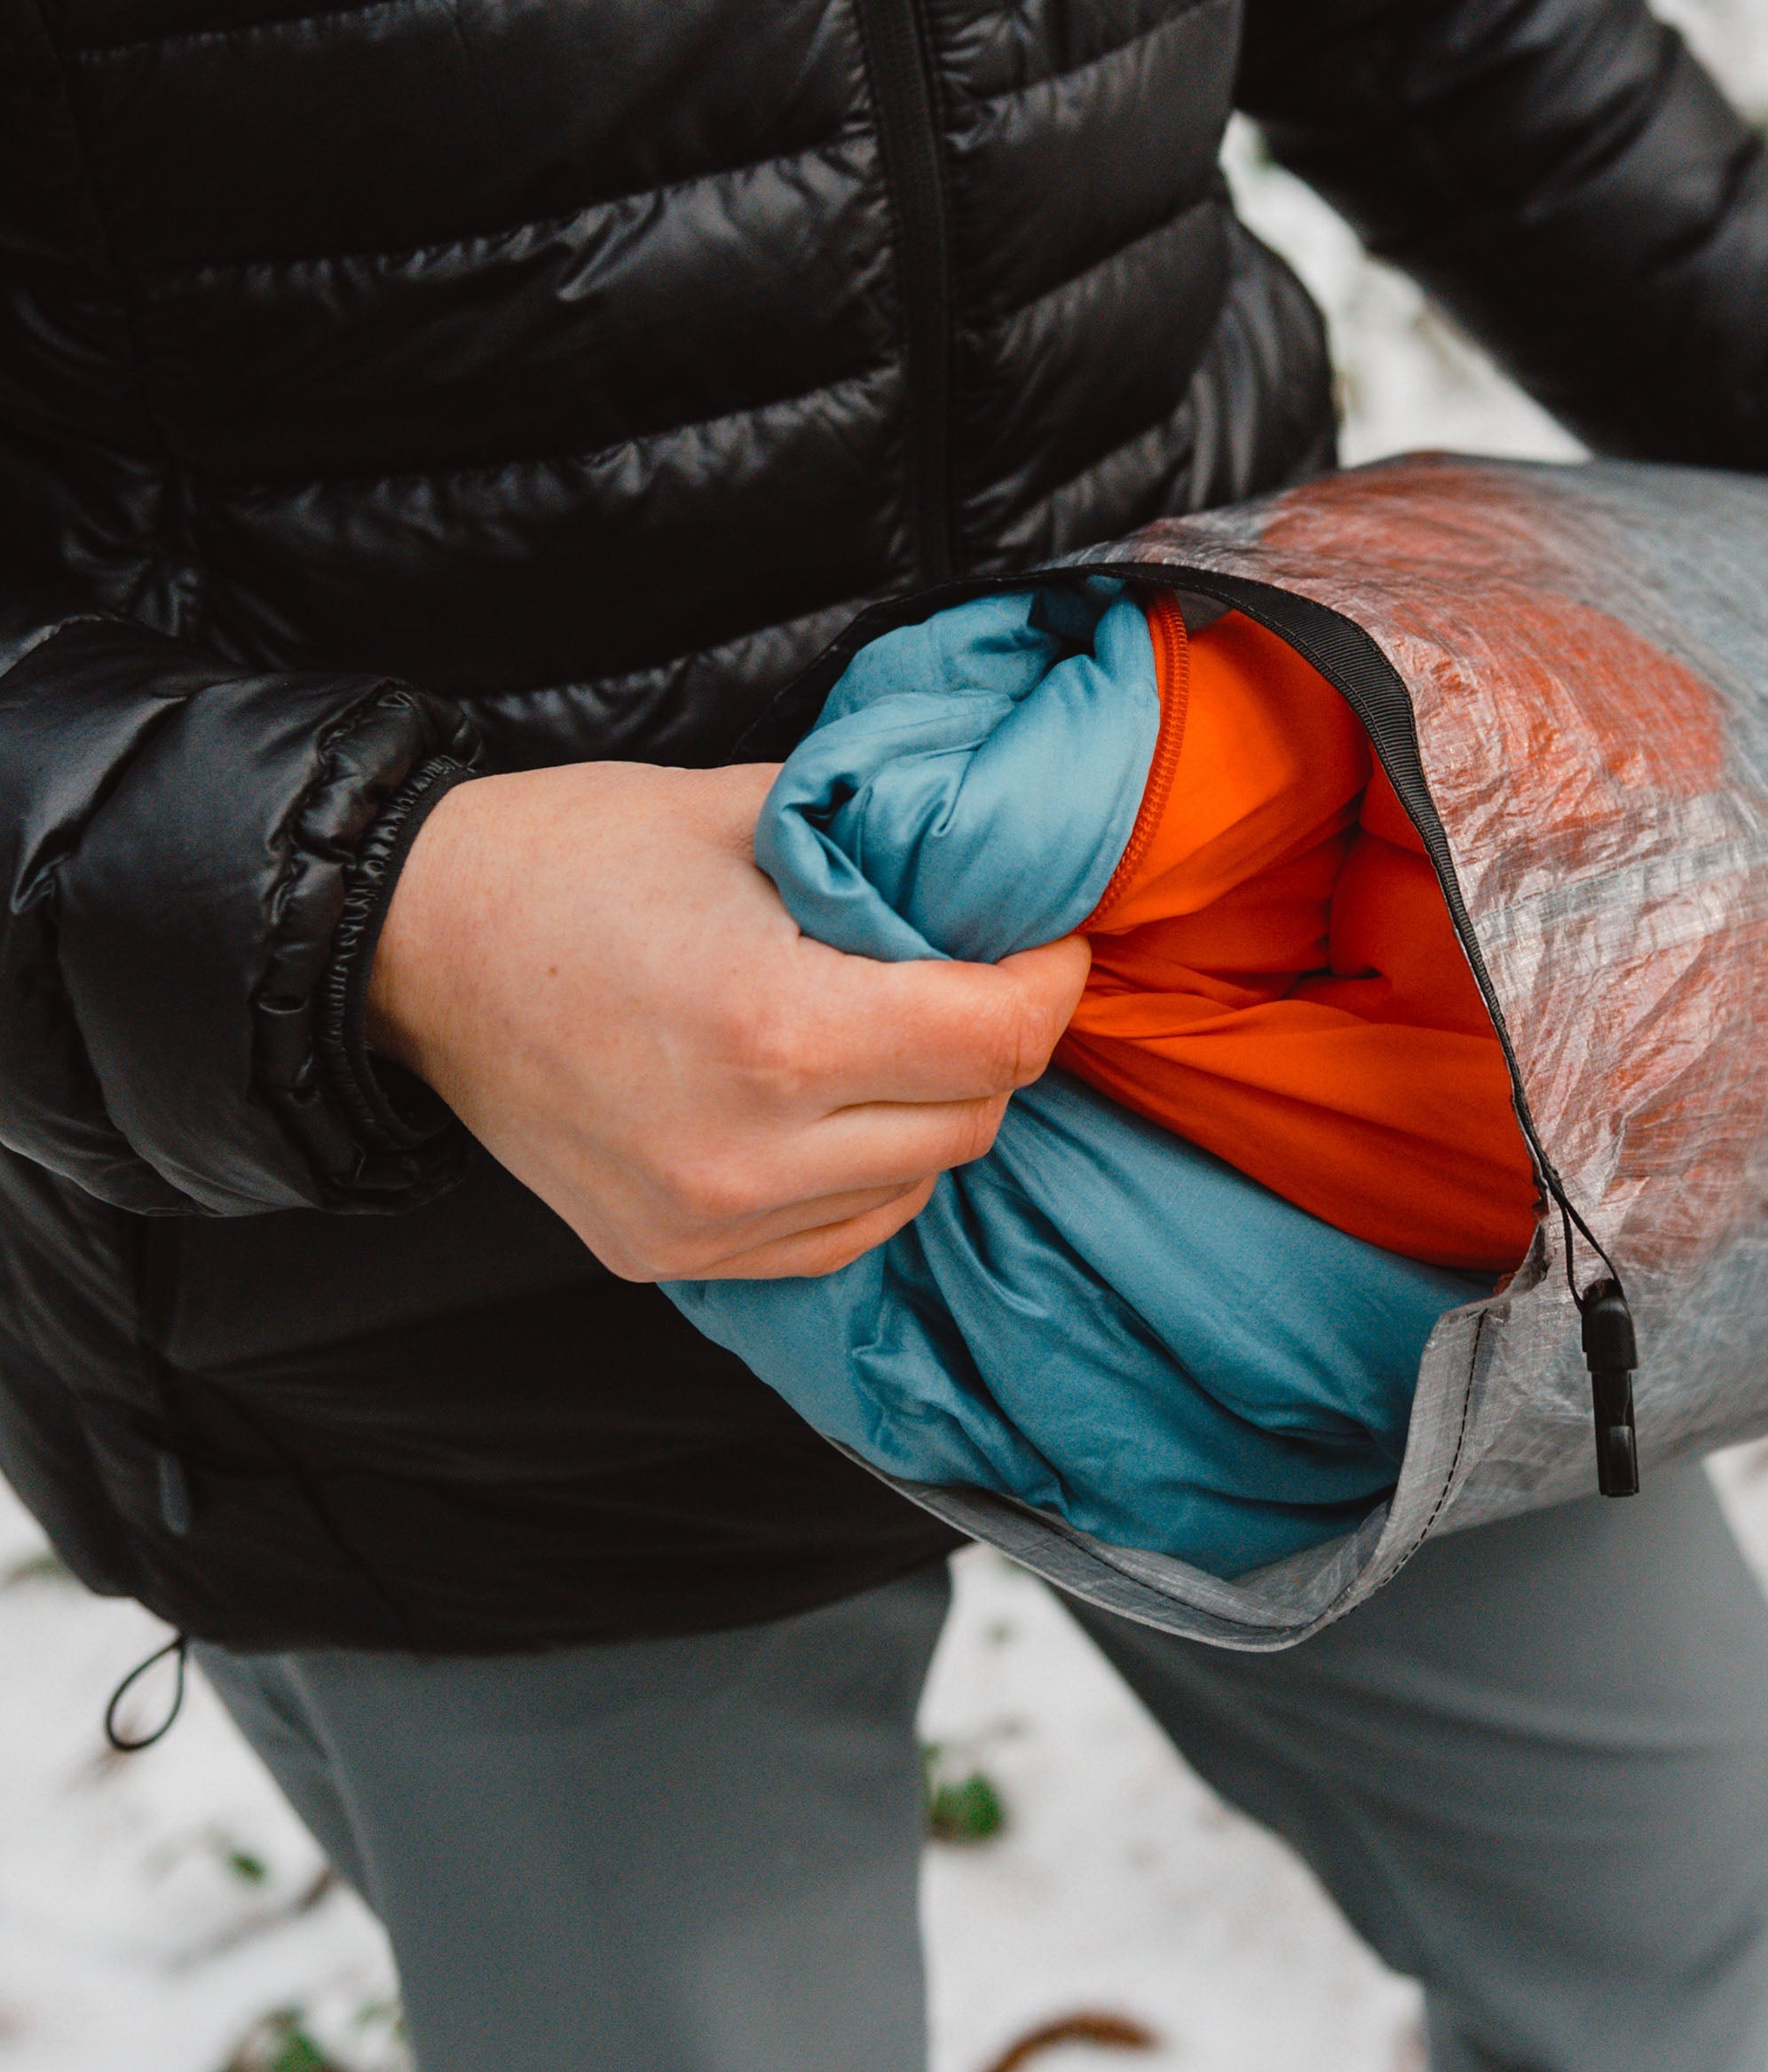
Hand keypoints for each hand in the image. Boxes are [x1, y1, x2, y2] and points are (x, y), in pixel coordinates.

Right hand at [368, 762, 1088, 1281]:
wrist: (414, 942)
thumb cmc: (578, 858)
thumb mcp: (757, 815)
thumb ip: (893, 863)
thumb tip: (1006, 886)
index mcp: (780, 1031)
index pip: (1000, 1038)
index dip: (1048, 981)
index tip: (1045, 944)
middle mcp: (747, 1151)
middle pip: (973, 1118)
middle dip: (992, 1042)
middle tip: (968, 978)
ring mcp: (705, 1220)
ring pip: (916, 1185)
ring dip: (930, 1113)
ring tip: (884, 1037)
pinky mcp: (672, 1255)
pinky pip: (840, 1233)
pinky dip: (866, 1176)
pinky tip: (828, 1108)